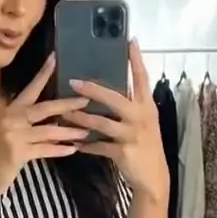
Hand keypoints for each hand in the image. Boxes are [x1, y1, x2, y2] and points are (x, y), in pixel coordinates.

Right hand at [0, 54, 88, 196]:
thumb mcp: (8, 131)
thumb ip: (24, 120)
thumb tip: (53, 114)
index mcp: (10, 111)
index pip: (30, 89)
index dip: (43, 74)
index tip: (55, 58)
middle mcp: (11, 119)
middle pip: (44, 108)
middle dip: (67, 104)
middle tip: (86, 100)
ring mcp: (14, 136)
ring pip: (48, 131)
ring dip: (69, 132)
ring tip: (86, 132)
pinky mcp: (18, 153)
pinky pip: (45, 149)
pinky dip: (59, 150)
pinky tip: (73, 149)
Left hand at [64, 40, 169, 202]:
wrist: (153, 177)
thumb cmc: (146, 145)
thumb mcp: (144, 122)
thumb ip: (131, 106)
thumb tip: (110, 89)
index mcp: (146, 106)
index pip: (142, 78)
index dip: (136, 60)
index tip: (130, 40)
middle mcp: (141, 117)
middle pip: (115, 99)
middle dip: (93, 90)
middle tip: (73, 82)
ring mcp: (132, 135)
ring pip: (101, 123)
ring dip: (80, 118)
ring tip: (63, 114)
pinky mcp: (123, 152)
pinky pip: (99, 146)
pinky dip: (85, 145)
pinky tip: (74, 144)